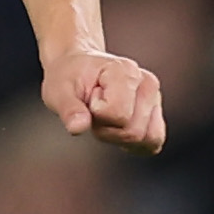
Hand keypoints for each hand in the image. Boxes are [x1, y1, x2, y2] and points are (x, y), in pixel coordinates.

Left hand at [42, 47, 163, 151]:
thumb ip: (69, 109)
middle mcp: (147, 83)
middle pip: (133, 131)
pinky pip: (153, 143)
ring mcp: (154, 98)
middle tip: (94, 110)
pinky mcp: (155, 113)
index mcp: (125, 71)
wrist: (78, 69)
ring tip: (105, 117)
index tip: (88, 99)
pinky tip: (116, 129)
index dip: (97, 114)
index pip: (117, 113)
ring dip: (119, 137)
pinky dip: (133, 144)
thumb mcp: (58, 91)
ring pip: (146, 140)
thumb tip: (77, 128)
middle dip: (107, 130)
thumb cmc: (67, 78)